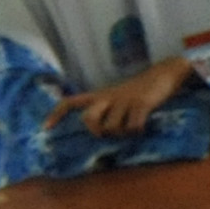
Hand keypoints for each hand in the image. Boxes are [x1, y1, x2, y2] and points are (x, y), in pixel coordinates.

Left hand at [53, 59, 193, 138]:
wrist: (163, 74)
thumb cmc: (138, 91)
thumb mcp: (117, 97)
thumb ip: (106, 111)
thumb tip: (99, 133)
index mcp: (100, 96)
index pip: (71, 102)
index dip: (56, 114)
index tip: (46, 128)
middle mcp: (108, 97)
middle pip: (89, 118)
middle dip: (96, 130)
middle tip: (107, 133)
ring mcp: (124, 100)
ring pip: (112, 127)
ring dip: (122, 133)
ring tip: (132, 127)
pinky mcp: (141, 104)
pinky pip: (133, 126)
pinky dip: (137, 130)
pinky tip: (143, 126)